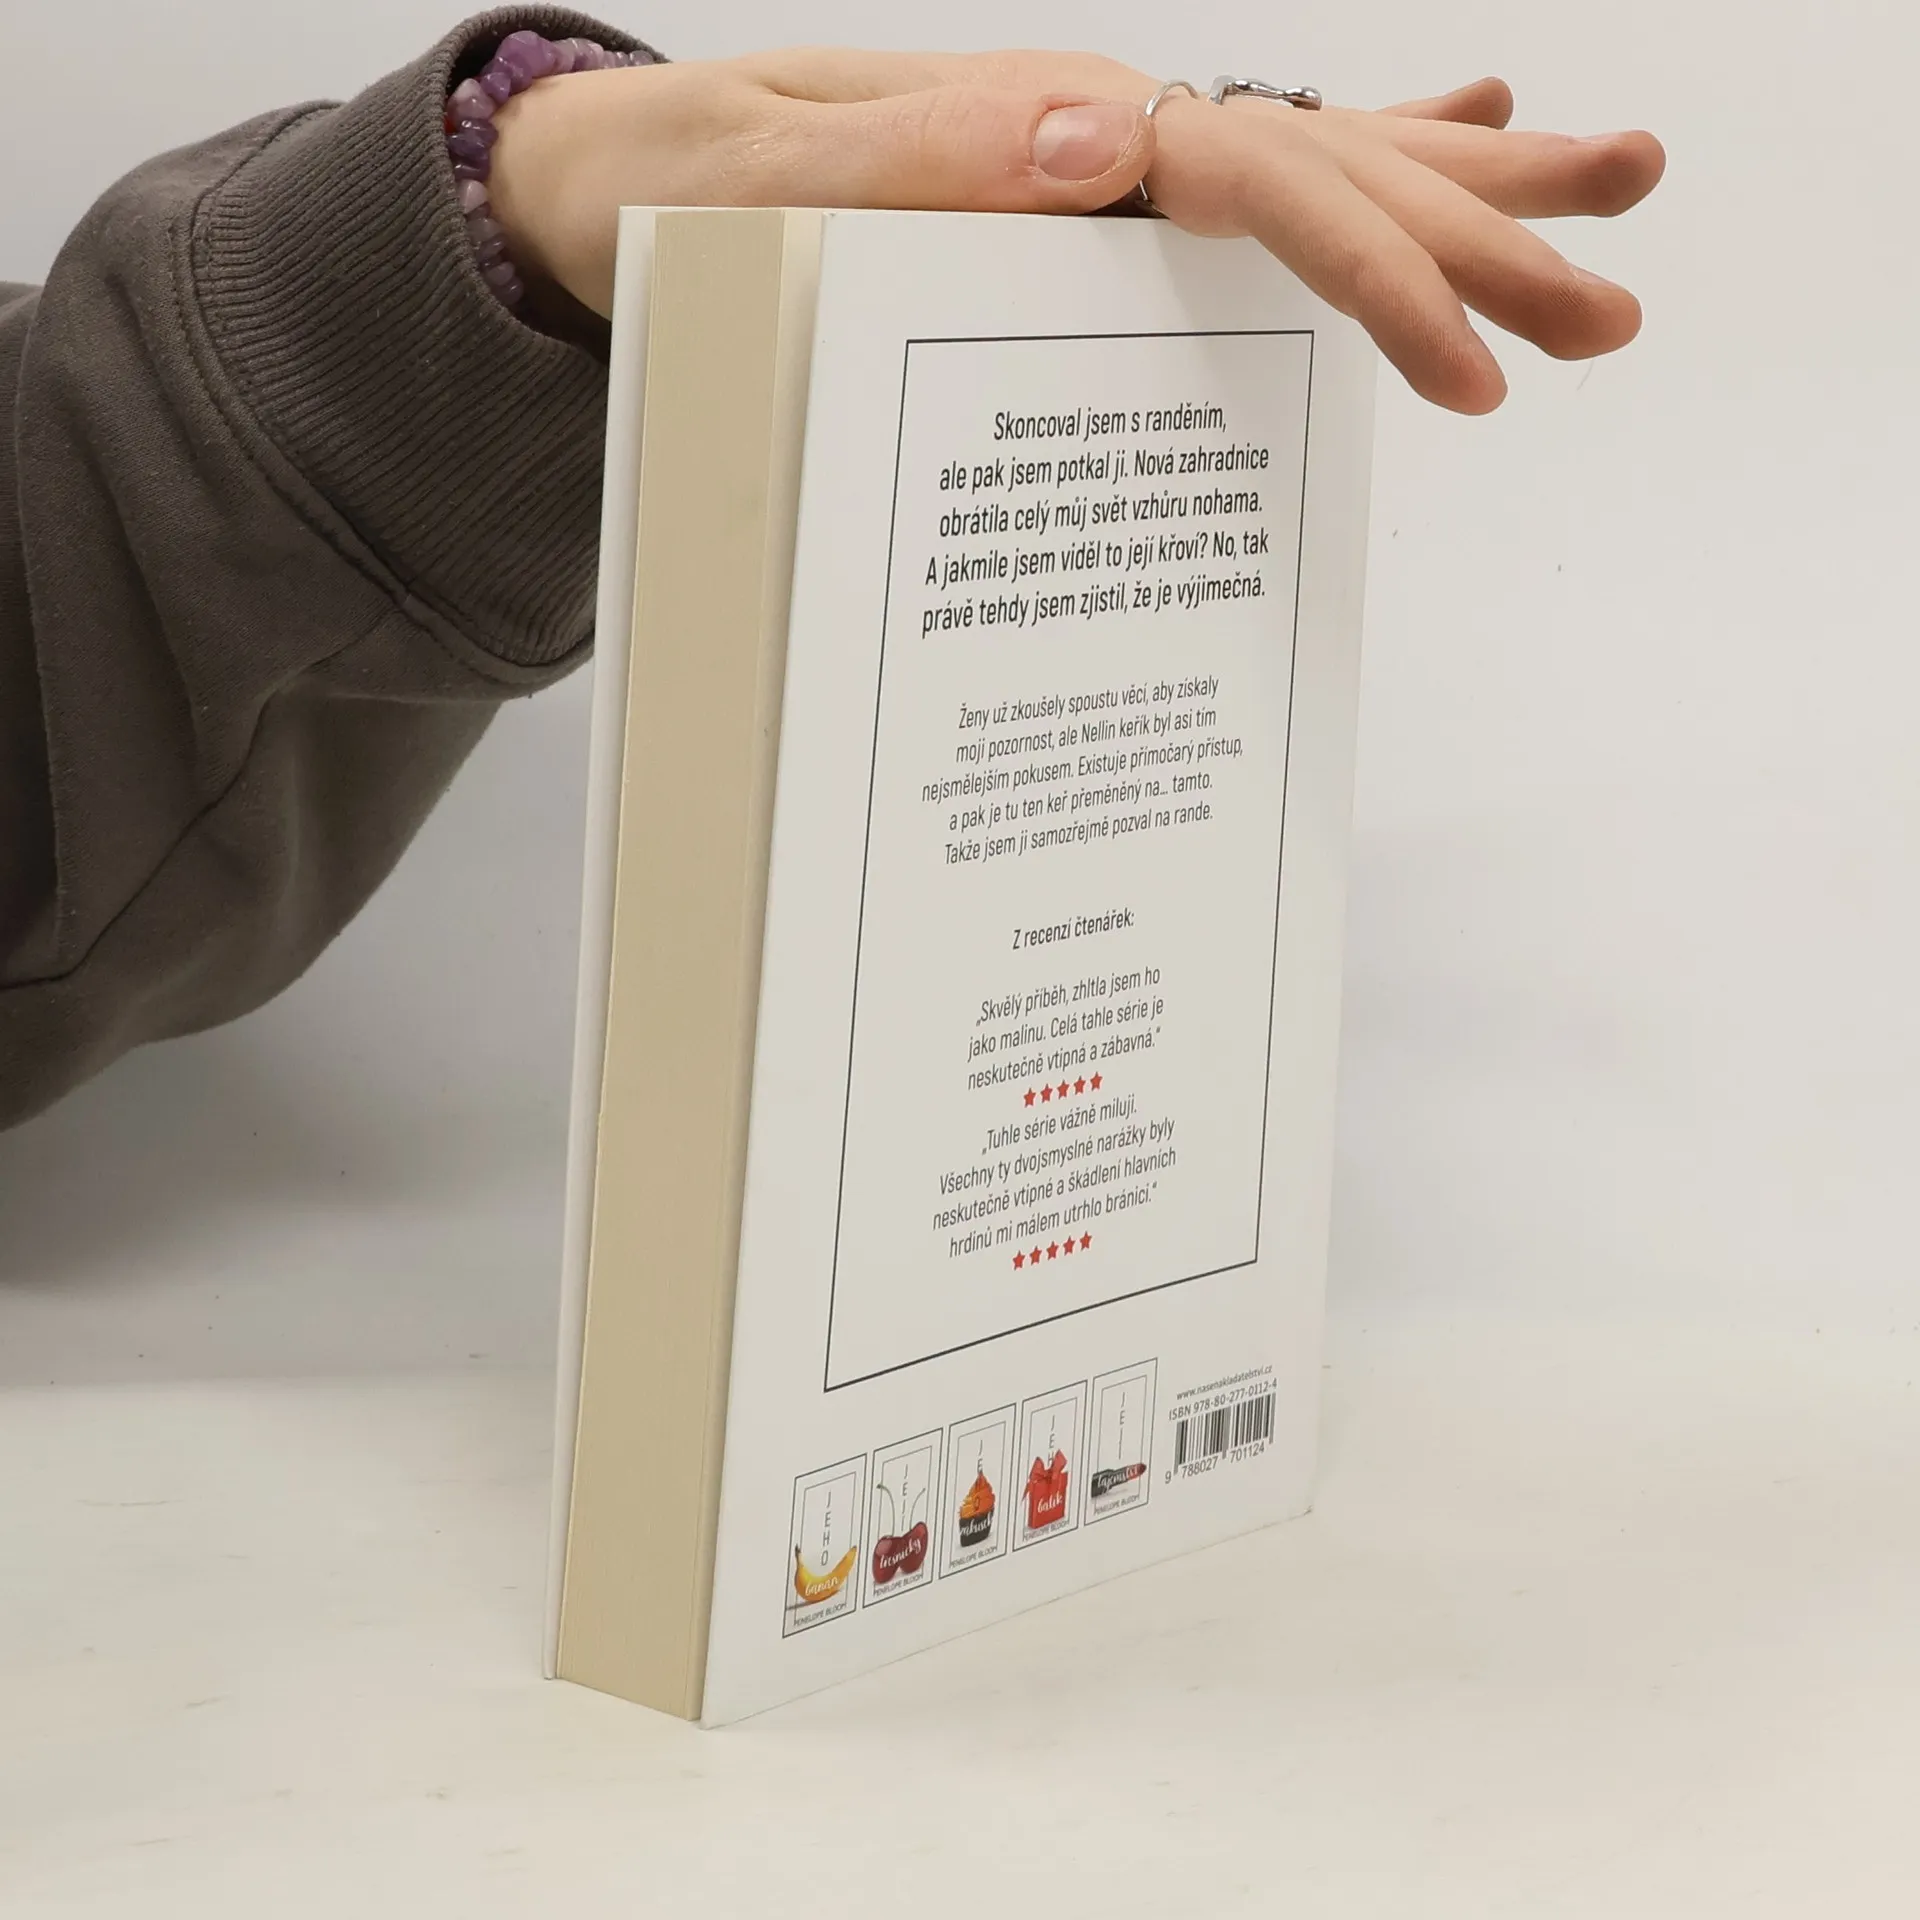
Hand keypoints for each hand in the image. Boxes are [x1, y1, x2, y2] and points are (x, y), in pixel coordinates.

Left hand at [487, 49, 1664, 413]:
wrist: (602, 188)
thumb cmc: (662, 197)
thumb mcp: (757, 178)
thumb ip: (917, 156)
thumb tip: (1107, 137)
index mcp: (1034, 130)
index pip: (1253, 179)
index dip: (1375, 268)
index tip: (1473, 364)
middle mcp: (1081, 135)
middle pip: (1315, 168)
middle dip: (1475, 238)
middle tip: (1617, 302)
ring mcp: (1086, 166)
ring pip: (1302, 166)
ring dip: (1456, 191)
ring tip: (1602, 191)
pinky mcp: (1072, 208)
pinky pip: (1234, 194)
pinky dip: (1349, 174)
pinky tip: (1444, 134)